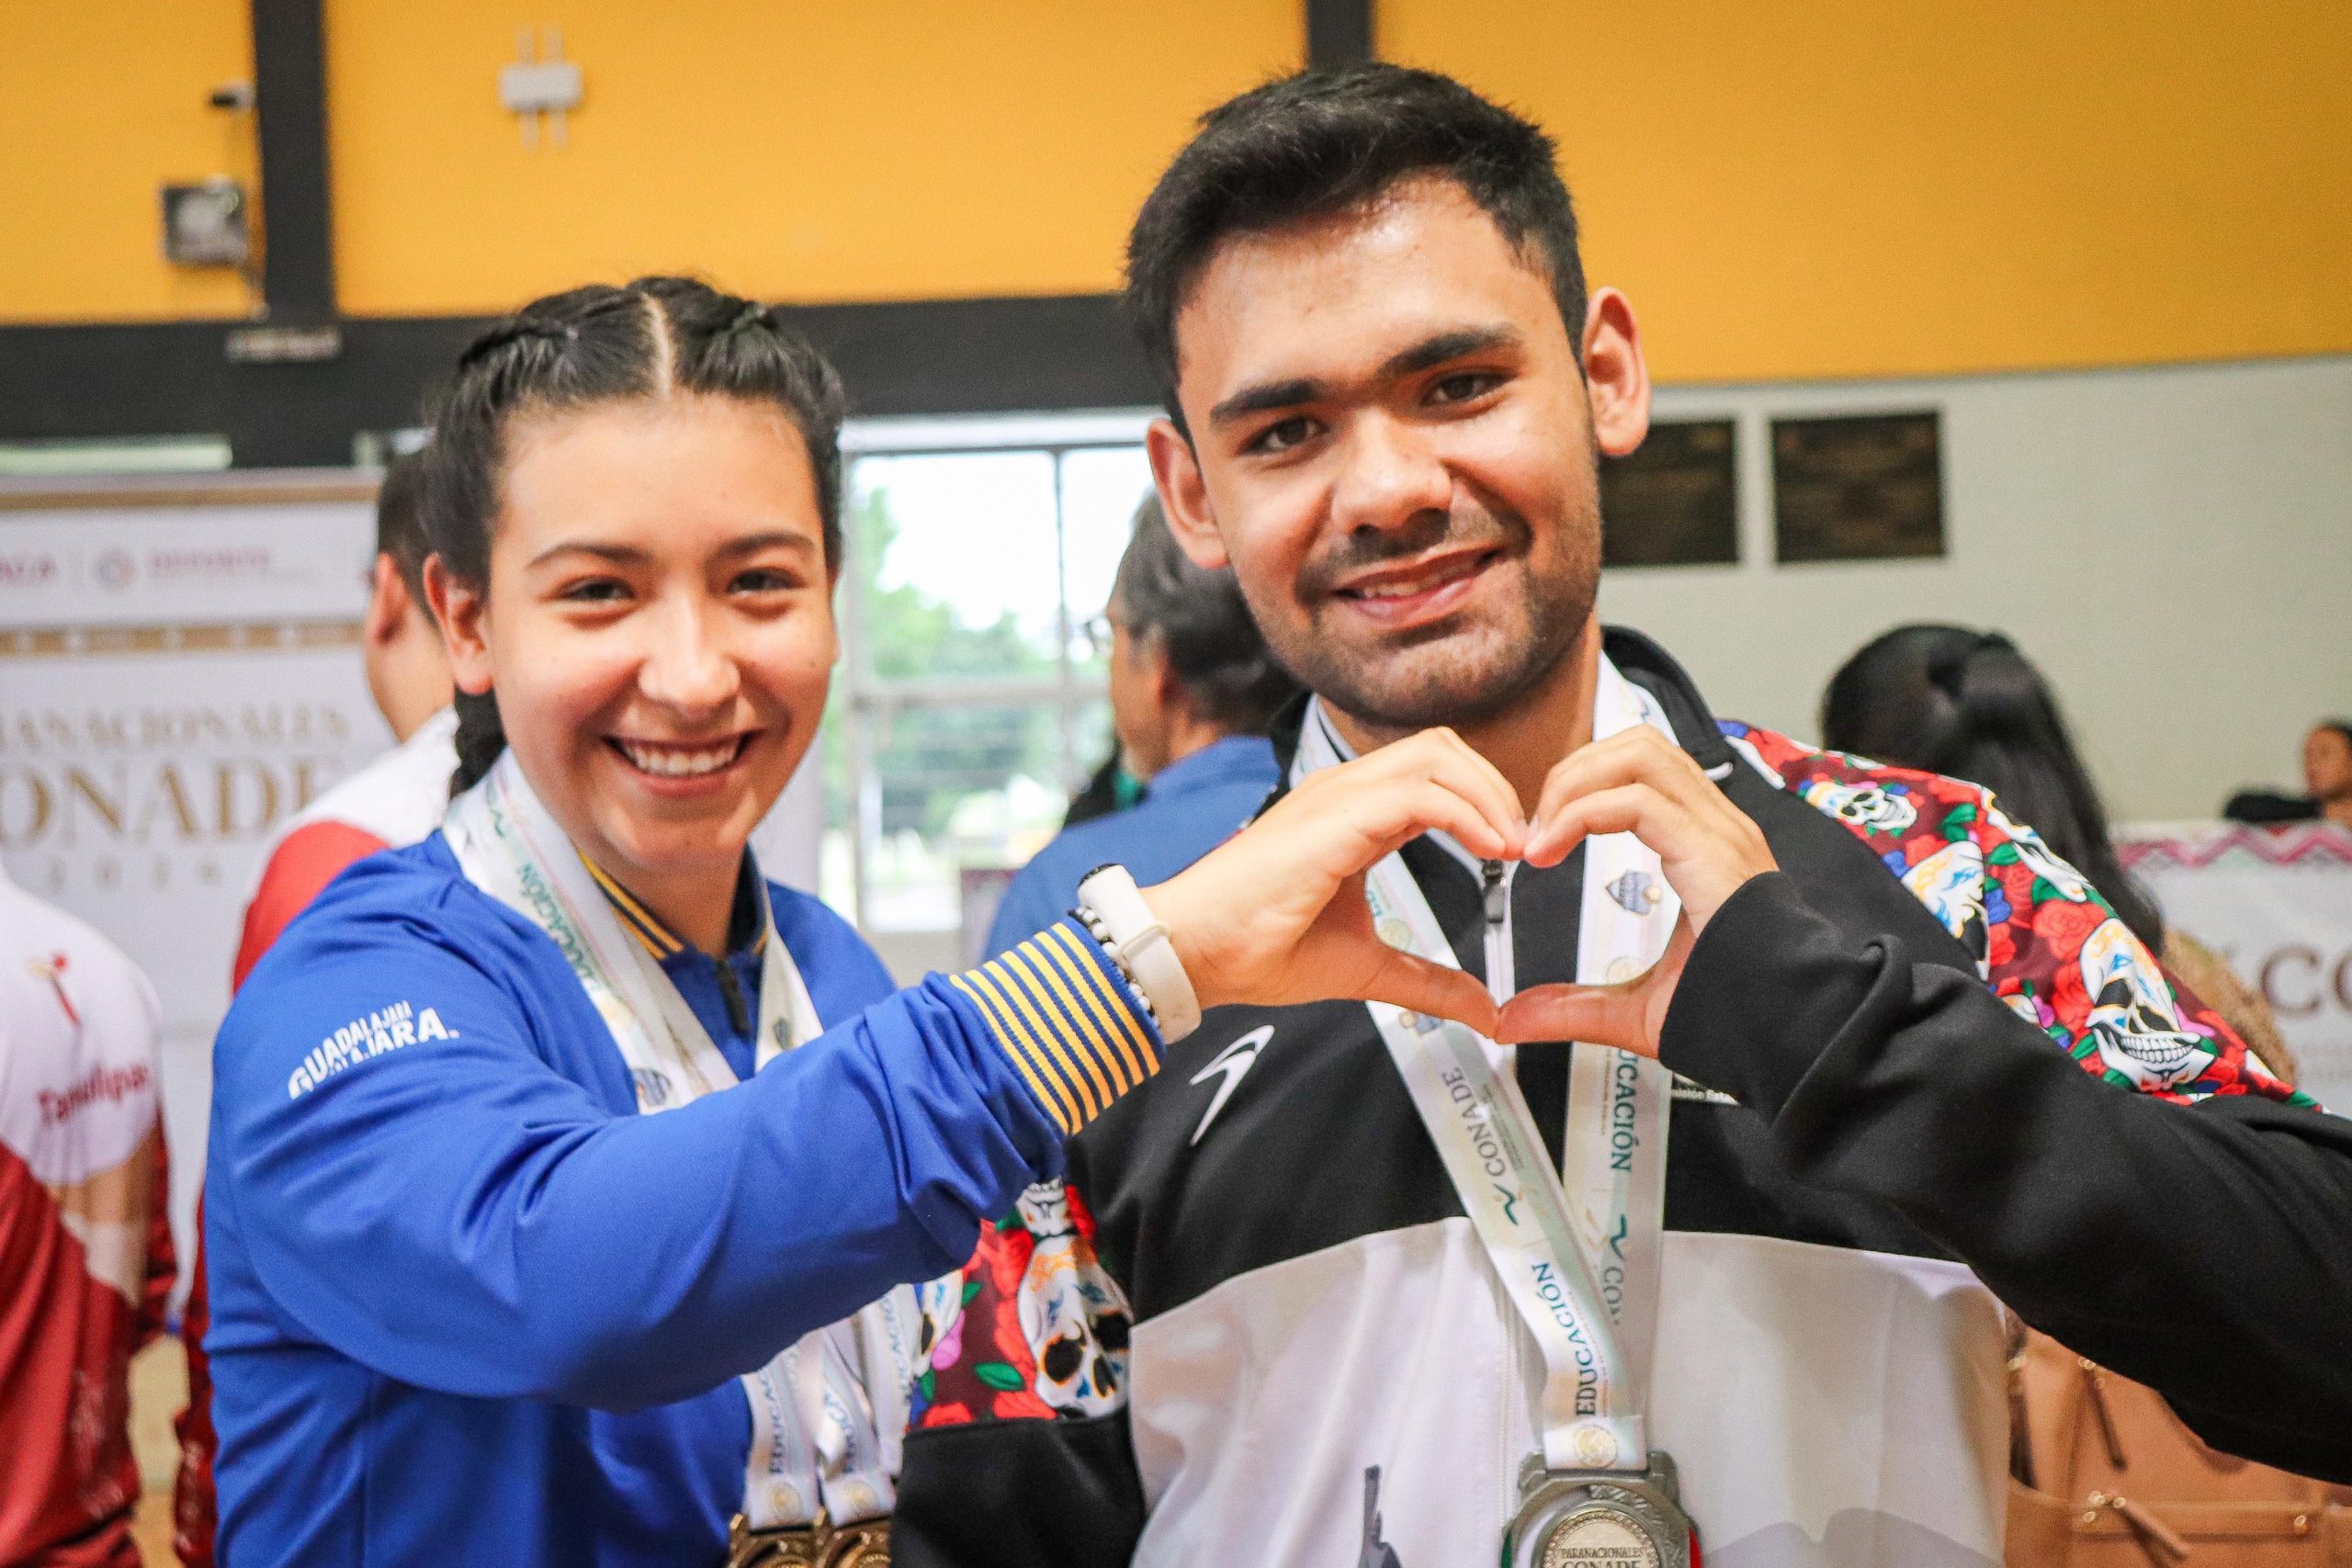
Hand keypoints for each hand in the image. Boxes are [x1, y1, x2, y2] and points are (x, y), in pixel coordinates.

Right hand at [1142, 728, 1523, 1036]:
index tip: (1515, 852)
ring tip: (1514, 846)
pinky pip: (1417, 792)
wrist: (1197, 951)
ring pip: (1436, 755)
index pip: (1435, 774)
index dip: (1485, 802)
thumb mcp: (1366, 966)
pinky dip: (1466, 813)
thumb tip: (1482, 1009)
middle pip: (1443, 747)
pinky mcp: (1333, 815)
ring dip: (1489, 795)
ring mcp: (1337, 795)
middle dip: (1497, 787)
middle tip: (1525, 843)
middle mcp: (1346, 791)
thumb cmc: (1257, 948)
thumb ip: (1425, 981)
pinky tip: (1491, 850)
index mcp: (1352, 814)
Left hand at [1493, 726, 1776, 1052]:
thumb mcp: (1636, 1009)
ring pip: (1641, 753)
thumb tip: (1514, 1019)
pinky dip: (1581, 814)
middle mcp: (1717, 827)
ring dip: (1576, 782)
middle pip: (1639, 744)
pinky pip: (1638, 801)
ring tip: (1542, 835)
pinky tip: (1550, 851)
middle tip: (1536, 830)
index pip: (1643, 771)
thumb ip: (1574, 1007)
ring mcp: (1720, 833)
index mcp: (1705, 846)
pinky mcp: (1713, 851)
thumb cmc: (1736, 1018)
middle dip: (1573, 771)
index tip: (1540, 842)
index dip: (1582, 788)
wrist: (1794, 1038)